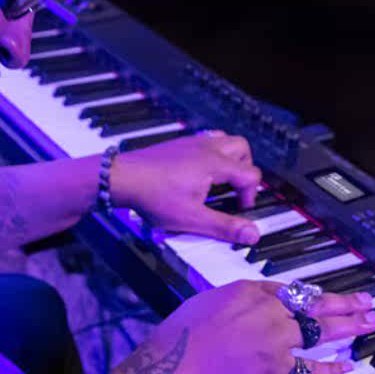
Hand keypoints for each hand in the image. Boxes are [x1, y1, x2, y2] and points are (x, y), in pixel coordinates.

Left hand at [107, 131, 266, 245]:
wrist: (122, 178)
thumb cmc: (153, 196)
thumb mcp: (192, 219)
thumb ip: (224, 227)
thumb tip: (252, 234)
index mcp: (215, 164)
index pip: (251, 174)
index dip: (250, 195)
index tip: (239, 209)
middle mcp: (206, 148)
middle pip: (243, 148)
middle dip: (246, 169)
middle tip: (236, 189)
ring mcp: (192, 142)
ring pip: (225, 139)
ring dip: (231, 158)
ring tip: (222, 179)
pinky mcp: (179, 144)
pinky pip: (206, 140)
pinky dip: (212, 153)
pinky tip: (200, 173)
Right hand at [148, 281, 374, 373]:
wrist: (179, 364)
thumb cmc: (184, 334)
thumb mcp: (208, 300)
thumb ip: (236, 300)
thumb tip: (250, 306)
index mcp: (251, 291)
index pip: (291, 290)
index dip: (313, 295)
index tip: (327, 297)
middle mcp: (269, 311)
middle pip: (316, 304)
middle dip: (345, 303)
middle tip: (367, 301)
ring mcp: (276, 340)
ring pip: (321, 330)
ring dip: (349, 326)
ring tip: (370, 322)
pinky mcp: (276, 368)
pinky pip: (309, 368)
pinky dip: (329, 369)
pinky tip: (347, 367)